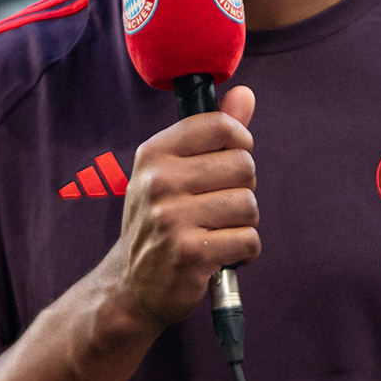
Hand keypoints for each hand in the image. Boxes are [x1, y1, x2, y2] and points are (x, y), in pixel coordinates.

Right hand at [105, 85, 258, 329]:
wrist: (131, 286)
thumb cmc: (161, 222)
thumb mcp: (174, 172)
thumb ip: (212, 133)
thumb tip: (245, 94)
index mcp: (154, 153)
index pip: (221, 126)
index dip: (240, 144)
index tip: (230, 163)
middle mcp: (159, 181)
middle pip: (243, 166)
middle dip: (242, 190)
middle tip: (218, 209)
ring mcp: (172, 217)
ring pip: (249, 205)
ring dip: (243, 225)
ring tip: (217, 233)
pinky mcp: (190, 253)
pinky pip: (248, 240)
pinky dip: (244, 252)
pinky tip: (221, 256)